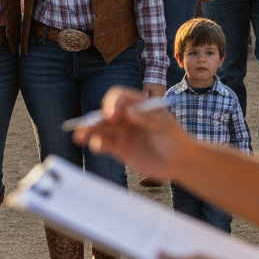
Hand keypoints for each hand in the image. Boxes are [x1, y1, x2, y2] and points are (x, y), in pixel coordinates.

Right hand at [73, 86, 190, 181]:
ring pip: (100, 129)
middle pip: (104, 113)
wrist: (178, 161)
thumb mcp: (164, 126)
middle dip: (94, 118)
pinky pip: (103, 144)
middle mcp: (126, 116)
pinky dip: (96, 144)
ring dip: (88, 131)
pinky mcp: (119, 148)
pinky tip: (96, 147)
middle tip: (88, 126)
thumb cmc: (174, 137)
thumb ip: (147, 119)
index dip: (112, 104)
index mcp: (136, 104)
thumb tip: (129, 113)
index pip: (118, 97)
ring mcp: (121, 132)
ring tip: (80, 137)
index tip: (112, 117)